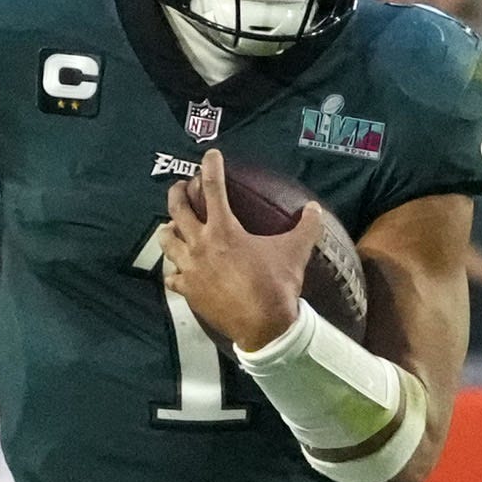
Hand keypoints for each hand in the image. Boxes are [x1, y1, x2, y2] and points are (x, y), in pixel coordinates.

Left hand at [163, 149, 316, 352]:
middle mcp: (201, 244)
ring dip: (168, 229)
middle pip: (178, 208)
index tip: (210, 155)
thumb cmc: (277, 285)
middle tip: (183, 187)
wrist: (265, 326)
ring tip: (171, 226)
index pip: (214, 187)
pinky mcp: (188, 291)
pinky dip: (173, 270)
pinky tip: (176, 270)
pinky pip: (171, 276)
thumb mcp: (296, 251)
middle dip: (178, 192)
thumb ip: (307, 226)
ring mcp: (191, 268)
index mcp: (224, 229)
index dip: (211, 167)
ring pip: (166, 241)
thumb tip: (315, 208)